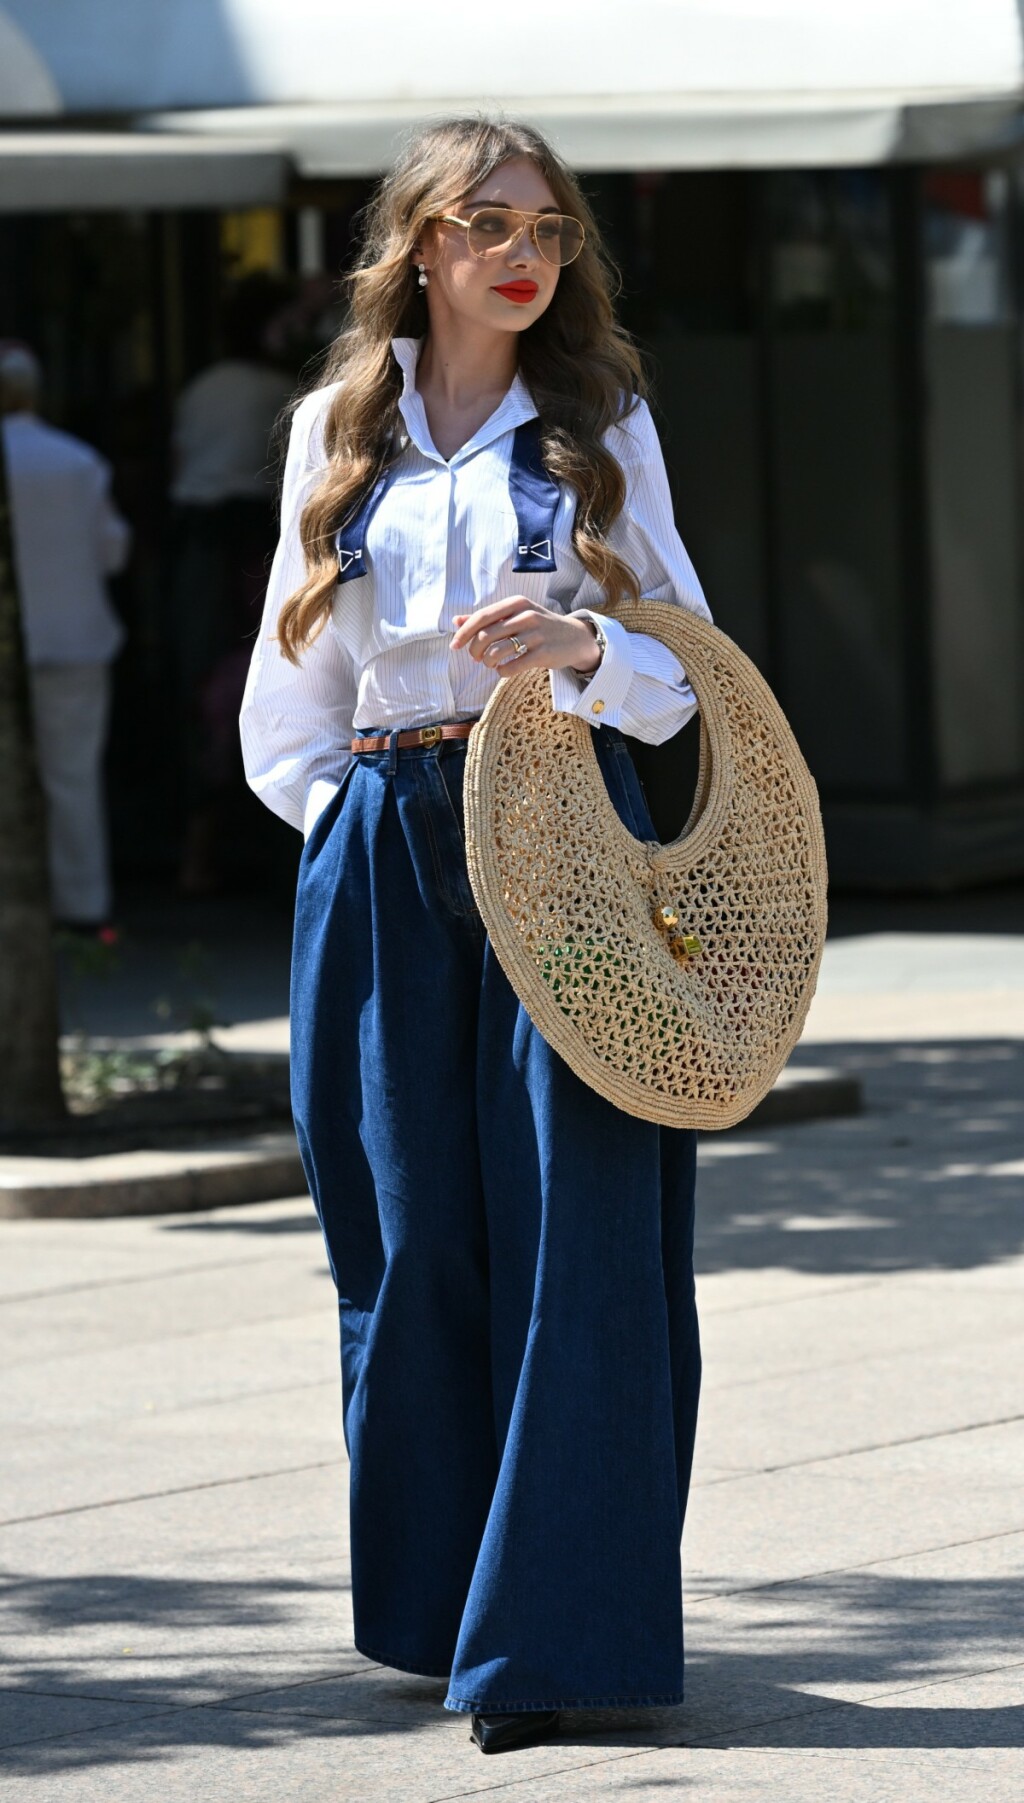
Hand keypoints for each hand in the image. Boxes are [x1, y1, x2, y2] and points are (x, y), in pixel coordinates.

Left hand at [450, 598, 601, 676]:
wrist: (575, 637)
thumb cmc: (538, 626)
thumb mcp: (515, 615)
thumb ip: (486, 618)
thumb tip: (456, 621)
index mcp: (516, 603)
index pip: (481, 617)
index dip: (464, 633)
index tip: (455, 646)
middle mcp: (526, 615)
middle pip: (485, 636)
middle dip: (474, 651)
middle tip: (476, 658)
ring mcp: (536, 634)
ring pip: (497, 652)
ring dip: (487, 662)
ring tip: (491, 663)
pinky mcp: (544, 653)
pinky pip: (513, 666)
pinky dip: (502, 672)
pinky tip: (504, 670)